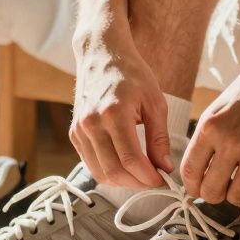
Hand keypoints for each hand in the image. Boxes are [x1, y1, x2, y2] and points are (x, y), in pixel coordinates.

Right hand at [71, 36, 170, 187]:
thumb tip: (164, 168)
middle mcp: (91, 124)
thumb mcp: (155, 102)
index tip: (164, 181)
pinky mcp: (74, 134)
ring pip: (100, 173)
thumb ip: (159, 138)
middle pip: (114, 171)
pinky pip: (91, 164)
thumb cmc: (132, 74)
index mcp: (114, 114)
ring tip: (142, 176)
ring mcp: (79, 130)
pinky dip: (109, 172)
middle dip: (138, 183)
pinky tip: (126, 167)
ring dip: (123, 182)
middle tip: (155, 181)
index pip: (131, 160)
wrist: (102, 56)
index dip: (149, 178)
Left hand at [182, 46, 239, 204]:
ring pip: (239, 197)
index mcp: (210, 126)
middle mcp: (231, 141)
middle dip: (215, 195)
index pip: (190, 173)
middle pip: (211, 192)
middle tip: (223, 187)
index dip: (192, 187)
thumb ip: (209, 137)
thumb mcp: (222, 106)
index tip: (199, 189)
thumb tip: (199, 170)